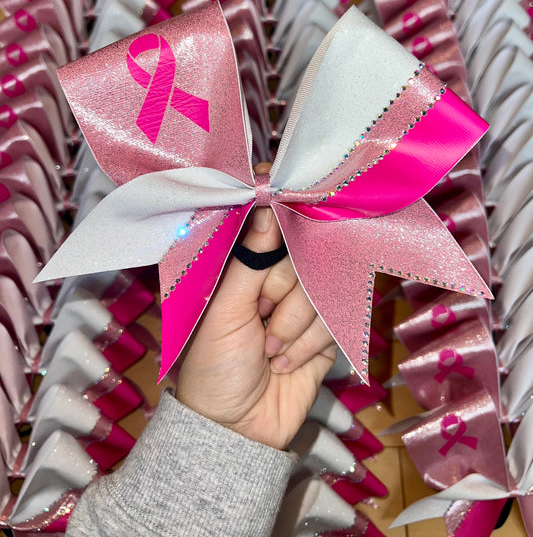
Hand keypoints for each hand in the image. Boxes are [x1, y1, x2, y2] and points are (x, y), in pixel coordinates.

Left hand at [175, 163, 336, 449]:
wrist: (239, 432)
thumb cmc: (215, 369)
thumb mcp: (224, 313)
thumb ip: (248, 261)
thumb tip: (265, 209)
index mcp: (238, 271)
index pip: (262, 225)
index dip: (275, 209)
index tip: (286, 192)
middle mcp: (270, 281)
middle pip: (300, 255)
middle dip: (283, 292)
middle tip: (261, 318)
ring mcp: (299, 305)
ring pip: (320, 287)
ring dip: (296, 325)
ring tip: (270, 352)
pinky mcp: (323, 331)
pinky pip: (333, 318)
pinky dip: (311, 344)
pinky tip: (288, 364)